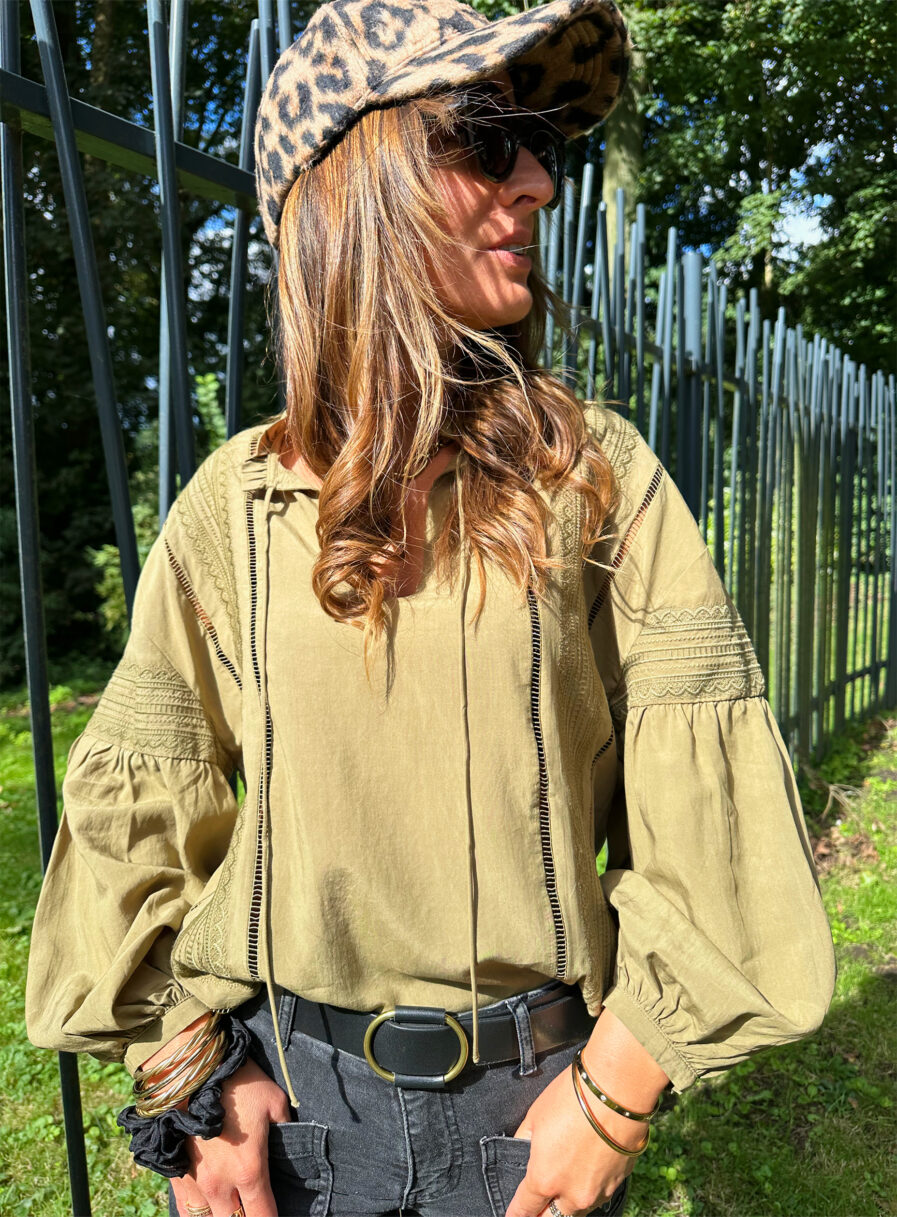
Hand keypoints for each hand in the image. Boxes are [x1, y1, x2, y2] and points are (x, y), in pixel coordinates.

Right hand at [169, 1057, 290, 1216]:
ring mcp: (195, 1183)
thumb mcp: (275, 1102)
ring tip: (236, 1205)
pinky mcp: (176, 1175)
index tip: (278, 1214)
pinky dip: (199, 1213)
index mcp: (250, 1170)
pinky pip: (186, 1210)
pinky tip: (211, 1207)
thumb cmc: (239, 1083)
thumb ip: (286, 1131)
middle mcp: (221, 1185)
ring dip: (225, 1215)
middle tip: (257, 1207)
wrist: (192, 1070)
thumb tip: (290, 1146)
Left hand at [503, 1059, 642, 1216]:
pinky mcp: (619, 1182)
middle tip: (539, 1203)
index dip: (516, 1213)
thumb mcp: (535, 1116)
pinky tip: (588, 1168)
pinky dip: (591, 1187)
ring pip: (578, 1209)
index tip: (513, 1214)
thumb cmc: (572, 1097)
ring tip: (565, 1180)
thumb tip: (522, 1149)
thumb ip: (525, 1141)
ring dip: (568, 1202)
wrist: (617, 1089)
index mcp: (544, 1179)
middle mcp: (572, 1194)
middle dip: (543, 1214)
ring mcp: (599, 1192)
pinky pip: (600, 1194)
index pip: (524, 1210)